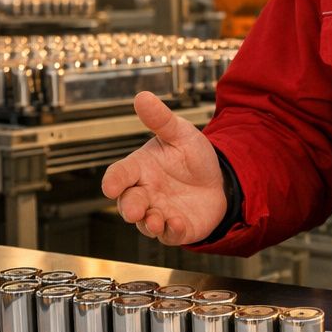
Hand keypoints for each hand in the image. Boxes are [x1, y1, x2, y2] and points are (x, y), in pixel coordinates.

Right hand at [101, 92, 226, 245]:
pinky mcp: (177, 228)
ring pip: (145, 224)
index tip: (110, 187)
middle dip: (130, 208)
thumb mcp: (180, 134)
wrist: (220, 179)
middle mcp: (145, 193)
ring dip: (149, 223)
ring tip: (157, 220)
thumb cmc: (192, 157)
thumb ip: (161, 120)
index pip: (118, 175)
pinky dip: (171, 232)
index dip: (113, 181)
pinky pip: (170, 235)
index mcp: (140, 169)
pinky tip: (177, 224)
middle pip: (127, 204)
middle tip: (135, 210)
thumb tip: (142, 96)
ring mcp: (159, 213)